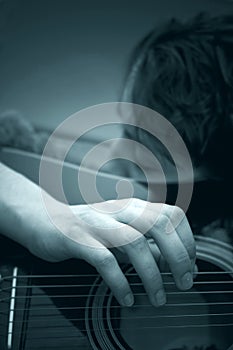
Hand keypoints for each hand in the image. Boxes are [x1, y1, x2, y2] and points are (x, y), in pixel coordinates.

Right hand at [27, 197, 195, 306]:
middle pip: (159, 224)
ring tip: (157, 298)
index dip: (187, 240)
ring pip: (134, 243)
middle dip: (178, 255)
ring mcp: (98, 222)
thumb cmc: (89, 229)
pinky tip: (127, 297)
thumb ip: (149, 247)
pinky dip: (120, 282)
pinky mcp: (78, 237)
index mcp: (133, 208)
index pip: (171, 215)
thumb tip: (182, 267)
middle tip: (183, 283)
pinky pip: (105, 260)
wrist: (44, 218)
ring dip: (151, 274)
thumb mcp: (122, 233)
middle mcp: (119, 211)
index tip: (190, 266)